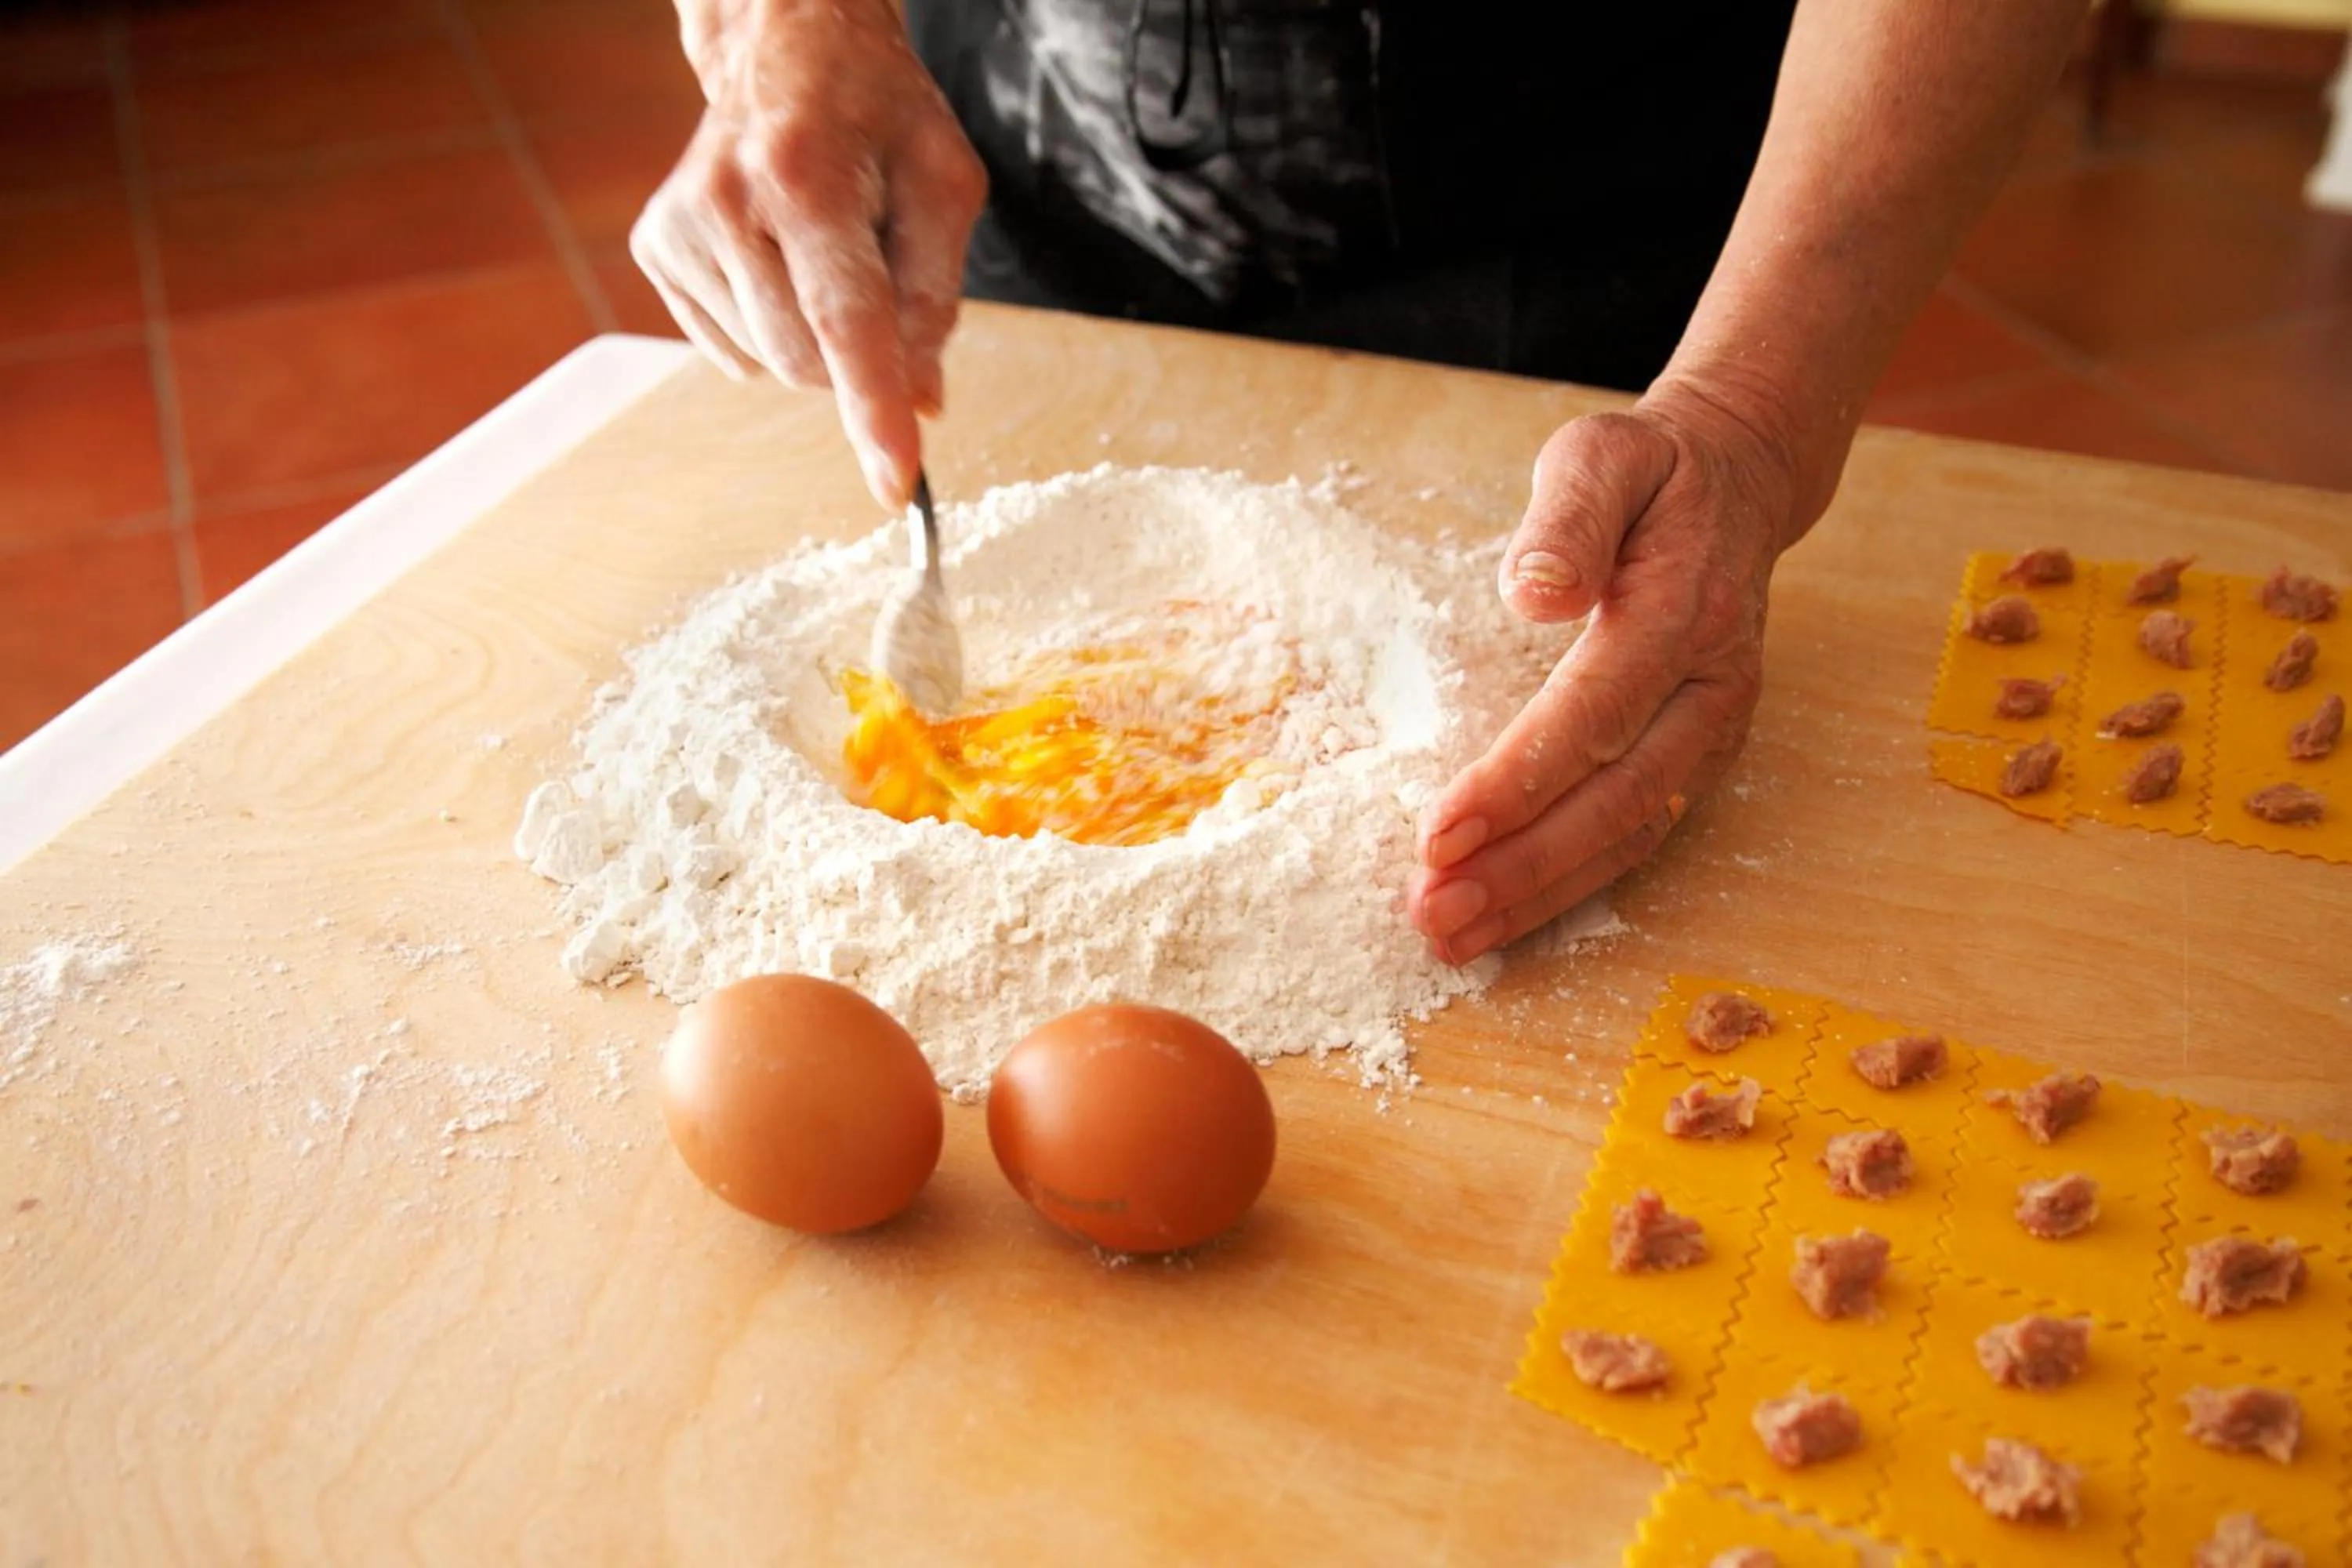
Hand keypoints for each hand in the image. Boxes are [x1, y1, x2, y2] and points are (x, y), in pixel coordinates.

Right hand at [634, 0, 986, 509]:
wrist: (782, 47)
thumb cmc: (876, 115)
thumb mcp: (942, 184)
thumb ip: (936, 298)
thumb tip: (922, 403)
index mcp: (808, 179)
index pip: (846, 323)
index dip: (873, 409)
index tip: (894, 484)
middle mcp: (728, 202)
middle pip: (807, 363)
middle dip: (855, 357)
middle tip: (873, 278)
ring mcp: (681, 227)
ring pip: (770, 364)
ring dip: (814, 338)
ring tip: (820, 249)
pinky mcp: (655, 245)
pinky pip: (733, 348)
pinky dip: (772, 326)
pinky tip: (777, 259)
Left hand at [1407, 386, 1804, 964]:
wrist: (1740, 483)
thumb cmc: (1652, 474)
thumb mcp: (1604, 456)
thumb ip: (1569, 519)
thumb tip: (1534, 589)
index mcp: (1684, 611)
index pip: (1595, 713)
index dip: (1517, 781)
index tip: (1438, 831)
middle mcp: (1711, 685)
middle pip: (1615, 798)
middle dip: (1520, 866)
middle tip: (1432, 911)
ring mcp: (1714, 730)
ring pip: (1629, 835)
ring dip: (1539, 897)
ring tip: (1451, 937)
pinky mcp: (1700, 758)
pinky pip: (1637, 836)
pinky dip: (1570, 887)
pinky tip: (1503, 920)